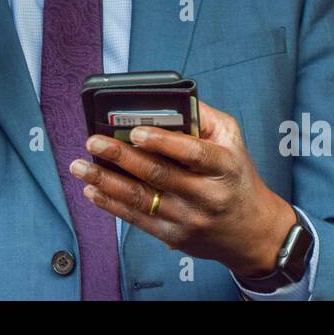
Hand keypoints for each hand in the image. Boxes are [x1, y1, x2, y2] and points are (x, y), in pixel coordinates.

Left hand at [69, 99, 297, 277]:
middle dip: (121, 157)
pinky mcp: (174, 236)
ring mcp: (189, 219)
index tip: (135, 132)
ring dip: (106, 182)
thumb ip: (203, 117)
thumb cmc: (237, 176)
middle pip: (159, 175)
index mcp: (223, 167)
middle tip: (93, 142)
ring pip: (141, 199)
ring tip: (80, 166)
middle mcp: (206, 196)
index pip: (193, 153)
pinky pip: (137, 219)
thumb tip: (170, 98)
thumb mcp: (232, 139)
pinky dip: (111, 204)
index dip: (163, 142)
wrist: (253, 232)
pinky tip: (92, 189)